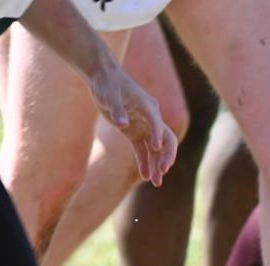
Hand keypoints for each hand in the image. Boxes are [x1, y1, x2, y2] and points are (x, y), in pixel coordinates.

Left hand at [87, 66, 175, 185]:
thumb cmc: (107, 83)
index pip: (157, 123)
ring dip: (157, 165)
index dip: (158, 135)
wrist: (102, 79)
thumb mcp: (109, 95)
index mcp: (148, 106)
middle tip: (163, 171)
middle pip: (166, 140)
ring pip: (155, 149)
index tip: (156, 148)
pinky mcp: (134, 132)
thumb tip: (121, 124)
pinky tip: (145, 176)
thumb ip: (116, 108)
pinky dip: (144, 162)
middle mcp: (150, 118)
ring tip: (156, 183)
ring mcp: (143, 126)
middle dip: (166, 156)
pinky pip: (142, 150)